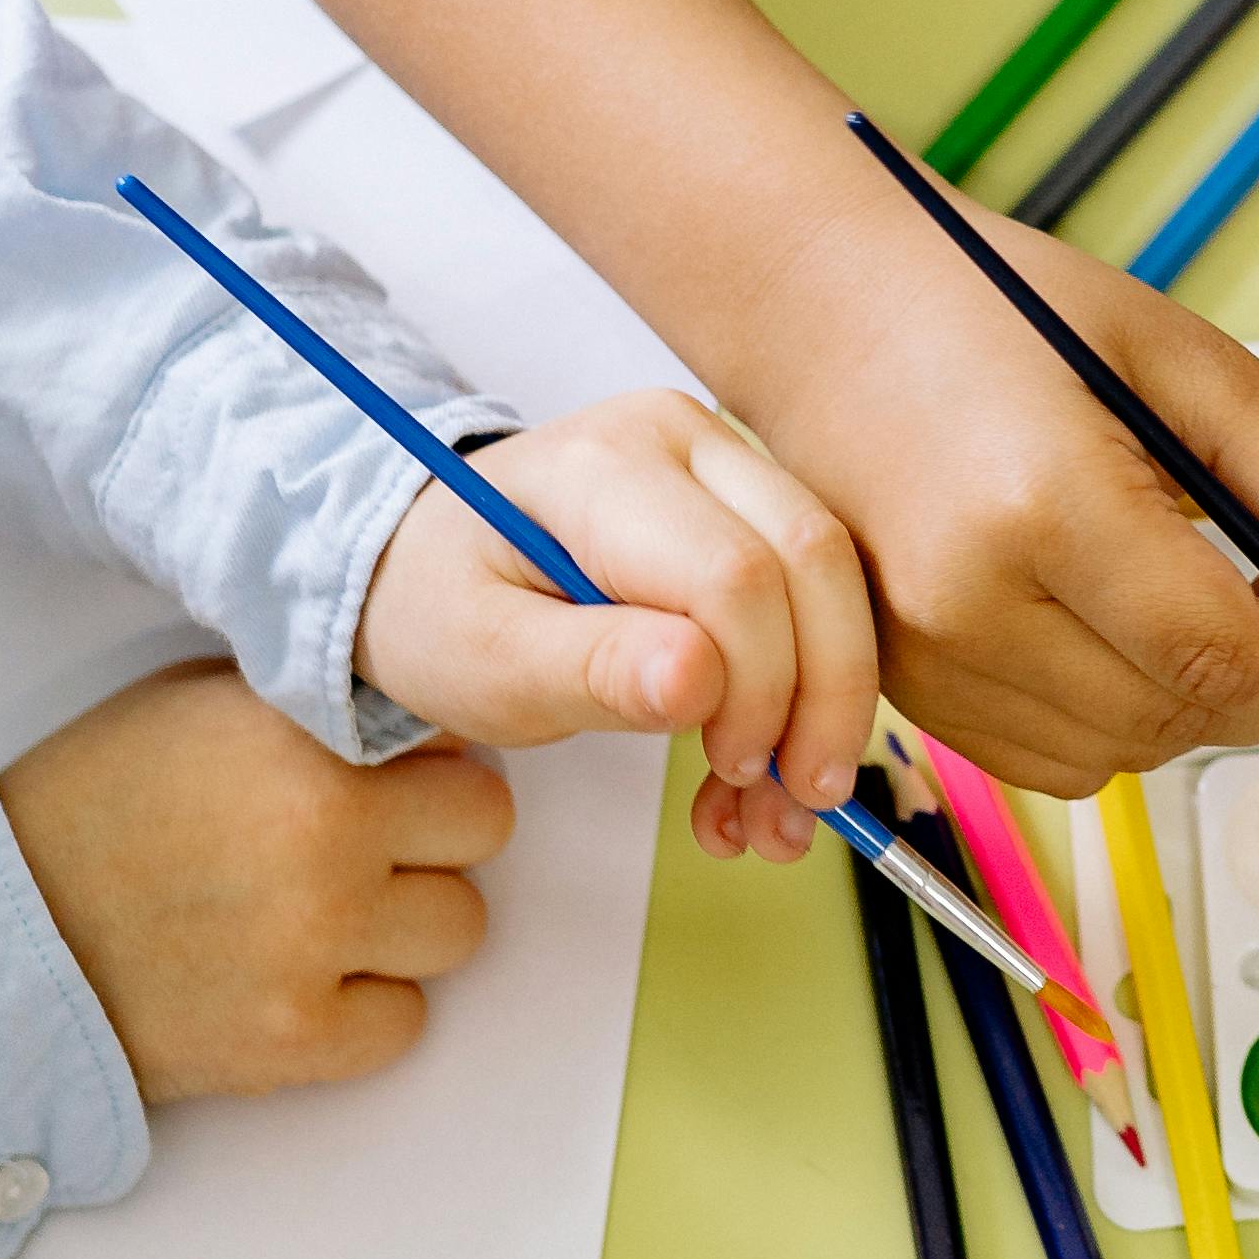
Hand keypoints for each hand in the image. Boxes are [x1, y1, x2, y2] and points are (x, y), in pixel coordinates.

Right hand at [0, 658, 517, 1102]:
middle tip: (358, 855)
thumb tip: (427, 725)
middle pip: (484, 831)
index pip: (460, 742)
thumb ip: (319, 705)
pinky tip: (293, 983)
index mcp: (306, 740)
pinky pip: (406, 1022)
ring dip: (404, 927)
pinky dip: (364, 1012)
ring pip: (460, 929)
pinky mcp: (298, 1036)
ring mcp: (317, 942)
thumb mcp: (201, 704)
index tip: (380, 782)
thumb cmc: (95, 804)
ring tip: (314, 919)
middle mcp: (327, 834)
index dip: (424, 765)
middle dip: (434, 839)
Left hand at [354, 394, 881, 864]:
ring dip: (826, 709)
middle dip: (824, 697)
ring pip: (834, 579)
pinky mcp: (753, 508)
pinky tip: (762, 778)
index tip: (729, 771)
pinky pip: (816, 597)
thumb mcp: (482, 659)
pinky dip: (806, 696)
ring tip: (776, 820)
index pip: (733, 572)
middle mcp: (684, 438)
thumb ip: (587, 669)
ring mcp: (727, 463)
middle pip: (811, 558)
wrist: (425, 566)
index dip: (760, 684)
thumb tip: (701, 684)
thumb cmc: (442, 608)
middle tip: (798, 808)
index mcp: (603, 465)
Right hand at [705, 177, 1258, 794]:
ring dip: (1195, 706)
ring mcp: (921, 656)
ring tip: (1198, 602)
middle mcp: (967, 602)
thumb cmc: (990, 309)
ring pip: (1122, 757)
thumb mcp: (1179, 355)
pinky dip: (1115, 721)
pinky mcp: (899, 687)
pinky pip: (1051, 763)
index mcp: (1042, 504)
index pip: (1223, 657)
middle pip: (1180, 718)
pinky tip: (1118, 631)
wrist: (824, 307)